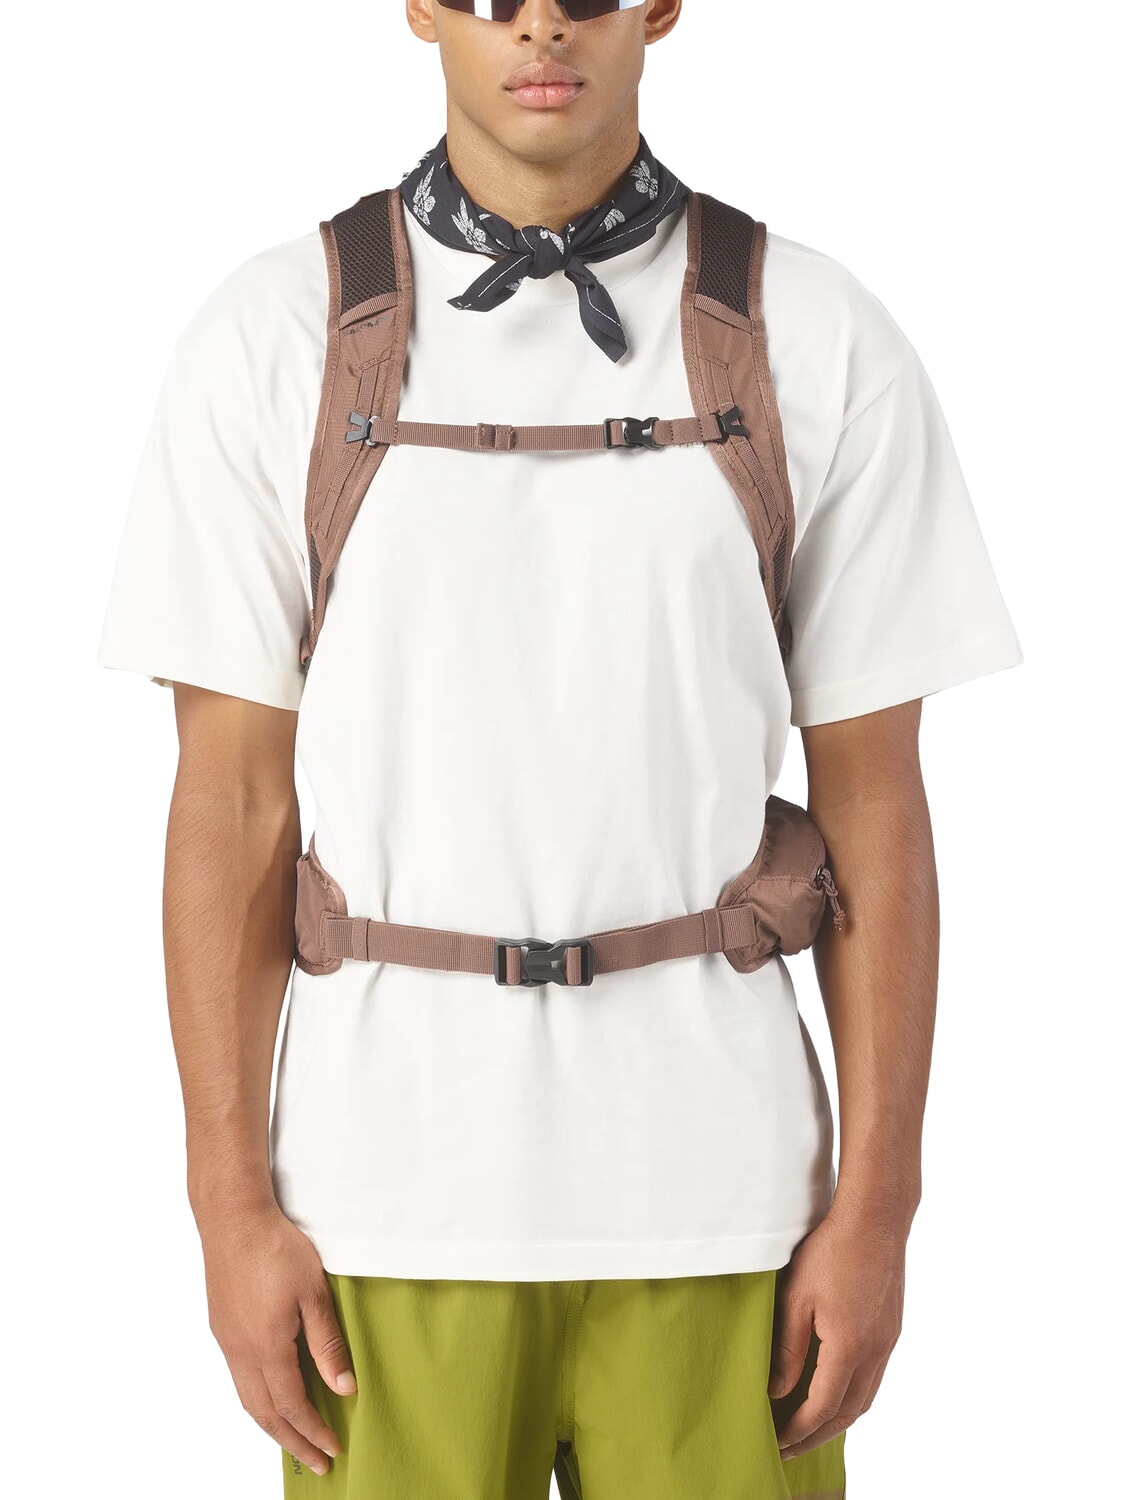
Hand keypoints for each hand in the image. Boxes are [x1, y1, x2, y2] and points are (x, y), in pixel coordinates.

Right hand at [199, 1201, 357, 1475]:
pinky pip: (239, 1378)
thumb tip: (343, 1387)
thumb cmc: (276, 1247)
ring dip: (272, 1425)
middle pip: (265, 1414)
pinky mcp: (222, 1327)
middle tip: (315, 1462)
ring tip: (295, 1439)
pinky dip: (258, 1400)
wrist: (234, 1218)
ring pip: (248, 1399)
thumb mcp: (314, 1292)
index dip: (313, 1431)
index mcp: (267, 1346)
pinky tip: (272, 1396)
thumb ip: (327, 1343)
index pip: (292, 1406)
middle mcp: (241, 1351)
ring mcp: (227, 1341)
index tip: (332, 1449)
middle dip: (292, 1442)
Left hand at [768, 1200, 905, 1459]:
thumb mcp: (796, 1297)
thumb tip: (776, 1390)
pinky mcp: (891, 1328)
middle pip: (847, 1413)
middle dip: (817, 1435)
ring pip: (865, 1398)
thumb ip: (787, 1348)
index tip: (775, 1443)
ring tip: (809, 1427)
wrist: (875, 1218)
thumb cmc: (831, 1250)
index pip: (821, 1409)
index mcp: (850, 1348)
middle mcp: (875, 1352)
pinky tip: (835, 1389)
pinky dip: (852, 1395)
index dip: (797, 1431)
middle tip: (789, 1448)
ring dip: (836, 1418)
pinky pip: (873, 1377)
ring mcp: (888, 1341)